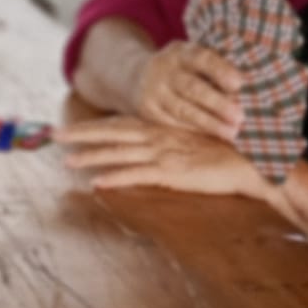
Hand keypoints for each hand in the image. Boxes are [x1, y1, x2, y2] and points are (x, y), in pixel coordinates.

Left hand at [59, 116, 269, 200]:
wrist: (252, 161)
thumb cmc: (228, 150)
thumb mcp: (194, 140)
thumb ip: (172, 141)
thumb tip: (151, 149)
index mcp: (164, 127)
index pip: (121, 124)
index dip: (94, 125)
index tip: (71, 129)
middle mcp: (159, 136)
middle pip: (112, 133)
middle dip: (82, 134)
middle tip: (54, 135)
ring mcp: (165, 154)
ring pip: (119, 153)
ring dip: (91, 156)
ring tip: (66, 160)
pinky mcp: (173, 172)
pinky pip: (137, 175)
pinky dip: (116, 177)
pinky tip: (97, 183)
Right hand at [136, 41, 244, 139]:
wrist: (134, 76)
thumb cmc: (180, 69)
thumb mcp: (192, 59)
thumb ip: (213, 71)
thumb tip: (238, 94)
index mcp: (181, 53)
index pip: (202, 59)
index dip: (220, 71)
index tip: (239, 83)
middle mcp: (164, 70)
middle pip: (192, 88)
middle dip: (217, 103)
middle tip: (240, 116)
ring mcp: (154, 91)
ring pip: (183, 110)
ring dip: (209, 123)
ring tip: (232, 132)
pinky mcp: (148, 111)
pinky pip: (174, 123)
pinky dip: (195, 130)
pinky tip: (213, 135)